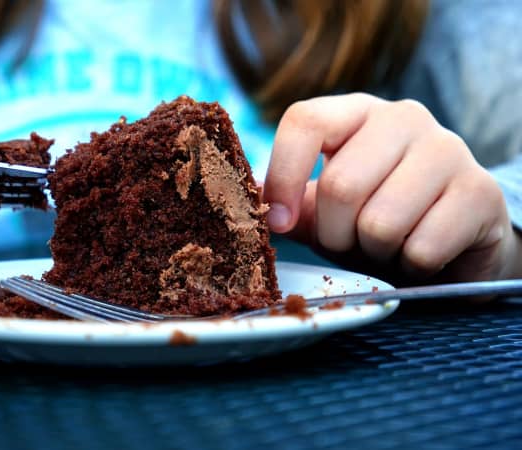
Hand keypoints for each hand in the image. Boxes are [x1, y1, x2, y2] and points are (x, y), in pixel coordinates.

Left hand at [263, 93, 521, 284]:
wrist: (451, 244)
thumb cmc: (377, 219)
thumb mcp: (325, 210)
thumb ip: (289, 203)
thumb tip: (245, 197)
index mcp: (356, 113)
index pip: (305, 120)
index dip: (283, 176)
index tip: (279, 221)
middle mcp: (404, 118)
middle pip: (340, 185)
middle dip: (335, 234)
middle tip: (350, 241)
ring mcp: (448, 150)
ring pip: (380, 222)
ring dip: (373, 253)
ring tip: (387, 245)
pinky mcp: (481, 192)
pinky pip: (421, 249)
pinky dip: (410, 267)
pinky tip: (420, 253)